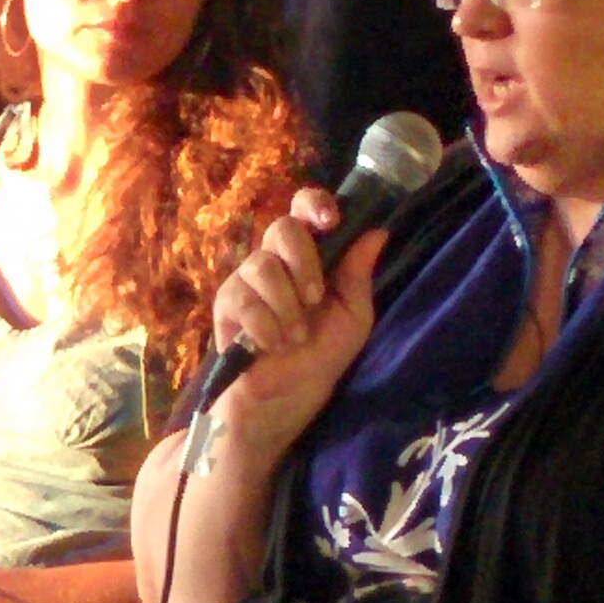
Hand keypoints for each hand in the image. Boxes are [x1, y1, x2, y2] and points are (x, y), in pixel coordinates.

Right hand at [202, 188, 385, 452]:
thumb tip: (377, 231)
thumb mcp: (353, 318)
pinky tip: (271, 345)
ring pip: (261, 265)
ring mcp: (247, 280)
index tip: (329, 222)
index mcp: (309, 257)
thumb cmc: (321, 357)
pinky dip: (264, 326)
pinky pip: (242, 298)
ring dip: (285, 305)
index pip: (304, 209)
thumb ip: (358, 275)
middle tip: (313, 299)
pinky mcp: (226, 303)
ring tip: (294, 336)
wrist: (286, 398)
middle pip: (281, 228)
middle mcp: (276, 260)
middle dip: (303, 262)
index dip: (314, 204)